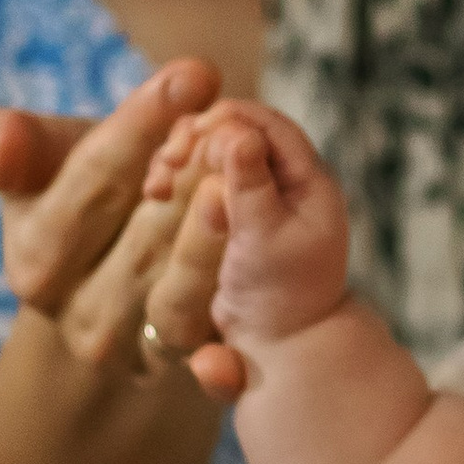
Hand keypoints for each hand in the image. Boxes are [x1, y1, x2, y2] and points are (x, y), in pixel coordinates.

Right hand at [0, 60, 220, 373]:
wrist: (106, 272)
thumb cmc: (76, 193)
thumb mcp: (39, 161)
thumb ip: (13, 144)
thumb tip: (1, 142)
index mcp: (34, 258)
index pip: (91, 183)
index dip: (141, 128)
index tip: (192, 75)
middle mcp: (77, 312)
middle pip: (142, 236)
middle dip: (192, 172)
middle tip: (233, 121)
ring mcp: (130, 345)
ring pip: (179, 286)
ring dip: (214, 231)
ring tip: (244, 175)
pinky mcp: (177, 361)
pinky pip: (209, 329)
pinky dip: (228, 279)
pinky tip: (251, 233)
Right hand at [134, 99, 351, 401]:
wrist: (280, 342)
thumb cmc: (281, 296)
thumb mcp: (265, 238)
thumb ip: (250, 186)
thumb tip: (237, 133)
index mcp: (308, 179)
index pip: (268, 125)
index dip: (227, 121)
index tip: (189, 138)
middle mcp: (286, 178)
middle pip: (237, 130)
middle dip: (197, 137)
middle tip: (167, 162)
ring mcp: (258, 193)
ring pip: (214, 150)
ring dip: (181, 156)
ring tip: (157, 184)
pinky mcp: (232, 211)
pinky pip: (202, 177)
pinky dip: (178, 177)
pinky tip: (155, 192)